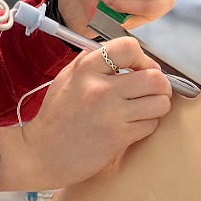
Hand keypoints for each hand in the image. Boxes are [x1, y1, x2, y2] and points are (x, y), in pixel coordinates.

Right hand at [0, 36, 172, 190]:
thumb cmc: (55, 118)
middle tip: (151, 91)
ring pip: (159, 102)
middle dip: (160, 85)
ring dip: (156, 106)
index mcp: (86, 69)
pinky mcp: (118, 137)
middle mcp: (100, 88)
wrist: (40, 153)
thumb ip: (93, 64)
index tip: (141, 69)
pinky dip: (146, 125)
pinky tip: (131, 126)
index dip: (143, 58)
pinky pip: (150, 125)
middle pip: (154, 77)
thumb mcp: (66, 79)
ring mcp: (110, 114)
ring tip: (143, 110)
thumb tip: (123, 56)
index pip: (129, 48)